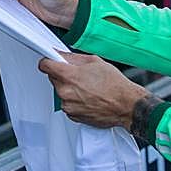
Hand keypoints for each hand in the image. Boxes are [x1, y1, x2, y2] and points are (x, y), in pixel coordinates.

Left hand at [39, 53, 163, 138]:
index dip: (48, 61)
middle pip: (53, 78)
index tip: (51, 61)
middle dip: (63, 75)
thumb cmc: (115, 85)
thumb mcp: (94, 61)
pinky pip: (67, 104)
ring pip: (61, 92)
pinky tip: (88, 97)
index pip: (44, 65)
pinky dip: (74, 100)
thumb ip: (73, 57)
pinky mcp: (73, 116)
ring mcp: (68, 106)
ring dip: (69, 88)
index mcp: (69, 76)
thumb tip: (61, 55)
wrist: (126, 106)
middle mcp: (65, 92)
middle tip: (79, 75)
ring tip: (87, 87)